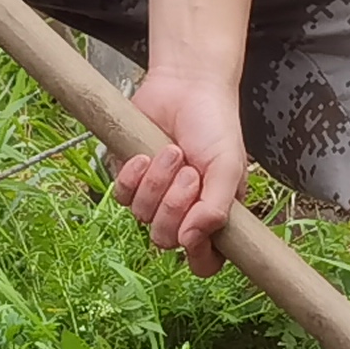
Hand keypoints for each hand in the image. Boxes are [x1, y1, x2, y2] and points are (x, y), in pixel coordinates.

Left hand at [111, 63, 247, 276]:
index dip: (198, 257)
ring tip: (172, 152)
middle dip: (174, 205)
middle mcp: (183, 212)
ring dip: (156, 183)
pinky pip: (121, 195)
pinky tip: (145, 155)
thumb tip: (189, 243)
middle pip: (165, 241)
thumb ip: (216, 208)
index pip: (204, 262)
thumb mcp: (228, 167)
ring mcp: (154, 197)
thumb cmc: (214, 125)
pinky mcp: (130, 178)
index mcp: (213, 216)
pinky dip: (133, 176)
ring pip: (141, 216)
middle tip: (189, 172)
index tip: (197, 234)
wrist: (185, 86)